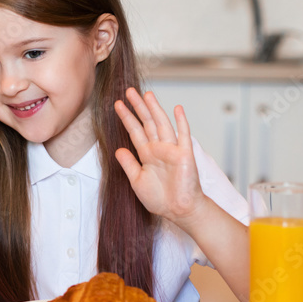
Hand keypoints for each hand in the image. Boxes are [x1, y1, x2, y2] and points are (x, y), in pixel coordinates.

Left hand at [113, 88, 206, 225]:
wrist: (179, 211)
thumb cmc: (160, 199)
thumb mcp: (137, 181)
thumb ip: (128, 164)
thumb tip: (118, 150)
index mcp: (147, 154)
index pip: (134, 131)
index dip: (126, 118)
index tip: (117, 105)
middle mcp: (158, 149)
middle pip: (147, 122)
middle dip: (138, 107)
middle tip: (129, 91)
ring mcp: (172, 150)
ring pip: (162, 124)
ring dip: (155, 109)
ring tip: (147, 94)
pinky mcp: (185, 154)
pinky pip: (183, 135)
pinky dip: (181, 121)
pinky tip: (177, 108)